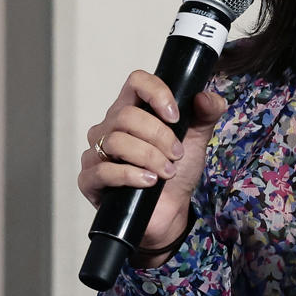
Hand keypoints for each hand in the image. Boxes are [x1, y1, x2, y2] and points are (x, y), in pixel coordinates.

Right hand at [78, 70, 227, 253]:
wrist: (169, 212)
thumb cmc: (176, 173)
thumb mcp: (196, 140)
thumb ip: (206, 114)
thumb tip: (205, 98)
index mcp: (133, 110)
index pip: (136, 82)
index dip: (156, 93)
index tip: (175, 116)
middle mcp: (110, 127)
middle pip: (126, 115)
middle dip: (159, 136)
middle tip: (176, 155)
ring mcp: (96, 153)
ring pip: (116, 141)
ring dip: (149, 157)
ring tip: (167, 173)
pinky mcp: (89, 180)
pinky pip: (103, 170)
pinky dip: (130, 175)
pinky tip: (148, 182)